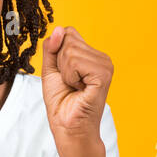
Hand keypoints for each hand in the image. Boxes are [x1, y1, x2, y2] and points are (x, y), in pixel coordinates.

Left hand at [40, 26, 112, 150]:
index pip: (68, 33)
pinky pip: (75, 62)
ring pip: (70, 50)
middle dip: (59, 63)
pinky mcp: (103, 75)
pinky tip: (79, 89)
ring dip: (65, 72)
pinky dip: (70, 77)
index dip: (57, 52)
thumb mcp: (50, 69)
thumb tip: (58, 28)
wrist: (68, 127)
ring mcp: (105, 65)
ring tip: (74, 87)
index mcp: (91, 55)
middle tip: (69, 82)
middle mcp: (102, 58)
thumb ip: (51, 48)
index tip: (63, 74)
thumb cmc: (61, 102)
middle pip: (68, 39)